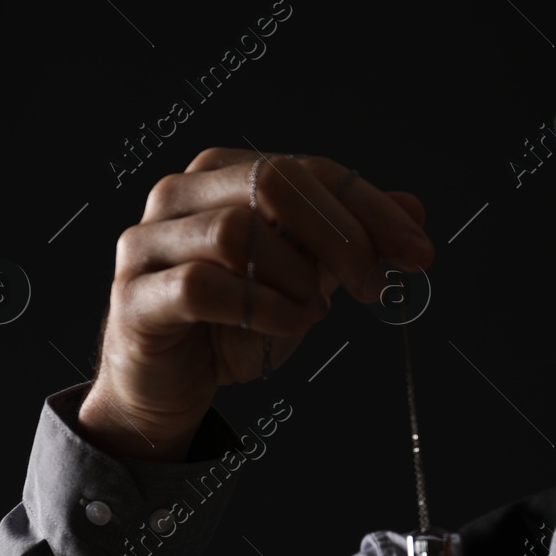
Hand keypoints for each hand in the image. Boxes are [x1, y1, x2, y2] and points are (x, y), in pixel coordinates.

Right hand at [78, 147, 433, 460]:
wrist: (171, 386)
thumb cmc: (234, 323)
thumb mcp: (306, 277)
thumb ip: (349, 240)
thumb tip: (413, 209)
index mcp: (222, 175)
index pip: (309, 170)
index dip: (371, 207)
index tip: (420, 251)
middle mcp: (180, 195)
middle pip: (272, 182)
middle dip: (340, 235)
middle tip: (372, 286)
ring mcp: (148, 242)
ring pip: (236, 230)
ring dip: (295, 277)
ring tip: (312, 312)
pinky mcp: (135, 295)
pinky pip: (203, 286)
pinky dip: (262, 308)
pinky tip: (288, 326)